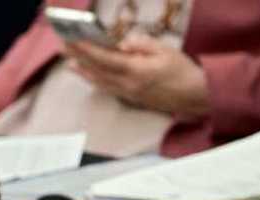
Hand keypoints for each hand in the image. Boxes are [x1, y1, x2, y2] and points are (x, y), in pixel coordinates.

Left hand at [65, 33, 208, 118]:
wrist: (195, 96)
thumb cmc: (182, 71)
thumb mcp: (165, 50)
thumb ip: (141, 45)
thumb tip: (122, 44)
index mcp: (136, 71)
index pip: (105, 59)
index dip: (87, 50)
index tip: (73, 41)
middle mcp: (128, 85)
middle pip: (97, 71)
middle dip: (80, 58)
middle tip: (65, 48)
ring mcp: (128, 94)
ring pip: (100, 82)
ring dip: (83, 72)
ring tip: (70, 62)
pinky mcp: (131, 99)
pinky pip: (108, 89)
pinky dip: (95, 81)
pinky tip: (89, 76)